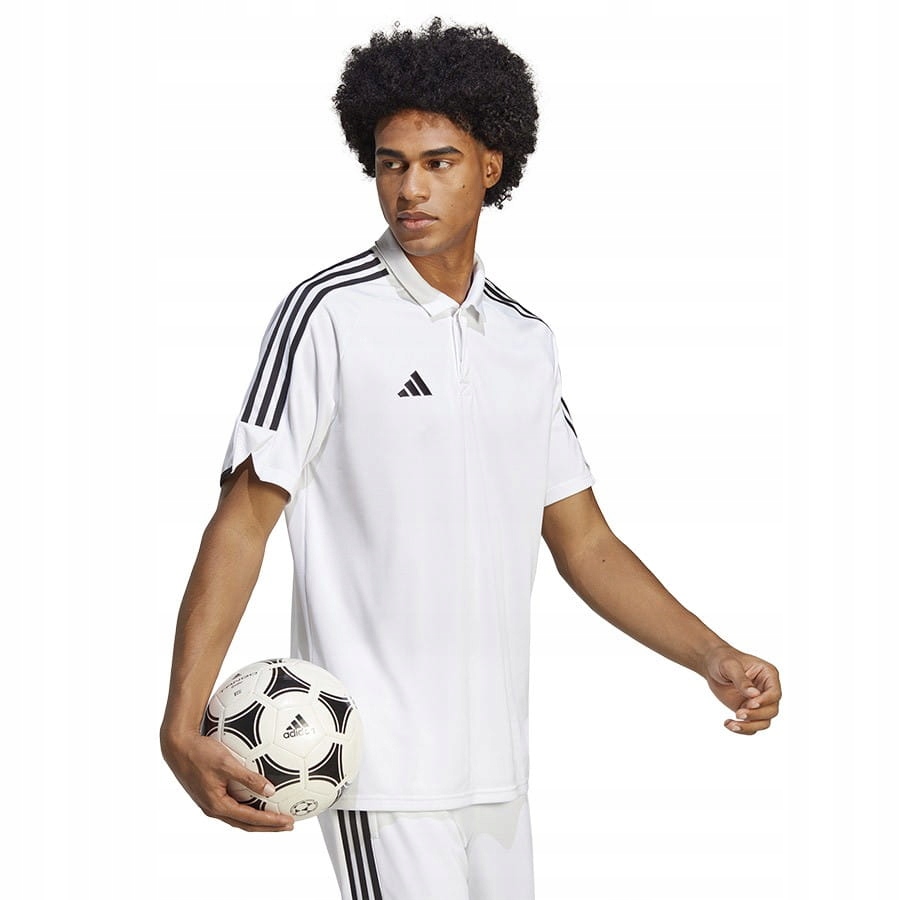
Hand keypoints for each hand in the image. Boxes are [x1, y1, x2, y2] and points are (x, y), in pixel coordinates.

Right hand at [161, 730, 294, 830]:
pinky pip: (234, 804)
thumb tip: (271, 790)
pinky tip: (259, 797)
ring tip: (277, 816)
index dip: (271, 822)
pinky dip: (249, 806)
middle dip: (268, 826)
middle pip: (246, 823)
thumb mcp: (227, 763)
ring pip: (240, 816)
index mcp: (217, 805)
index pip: (250, 819)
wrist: (178, 746)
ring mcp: (212, 802)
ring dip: (259, 818)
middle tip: (289, 825)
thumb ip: (248, 778)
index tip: (288, 822)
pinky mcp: (211, 794)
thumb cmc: (200, 753)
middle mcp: (214, 808)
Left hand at [702, 647, 780, 735]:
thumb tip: (754, 695)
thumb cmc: (722, 660)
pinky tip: (728, 724)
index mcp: (768, 675)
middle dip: (756, 715)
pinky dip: (742, 729)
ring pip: (764, 722)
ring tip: (732, 724)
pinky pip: (752, 726)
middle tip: (738, 713)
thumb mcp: (729, 665)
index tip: (750, 704)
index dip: (765, 701)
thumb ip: (741, 680)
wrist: (711, 665)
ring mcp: (759, 702)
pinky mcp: (749, 710)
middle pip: (771, 710)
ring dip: (749, 726)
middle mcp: (767, 690)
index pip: (775, 693)